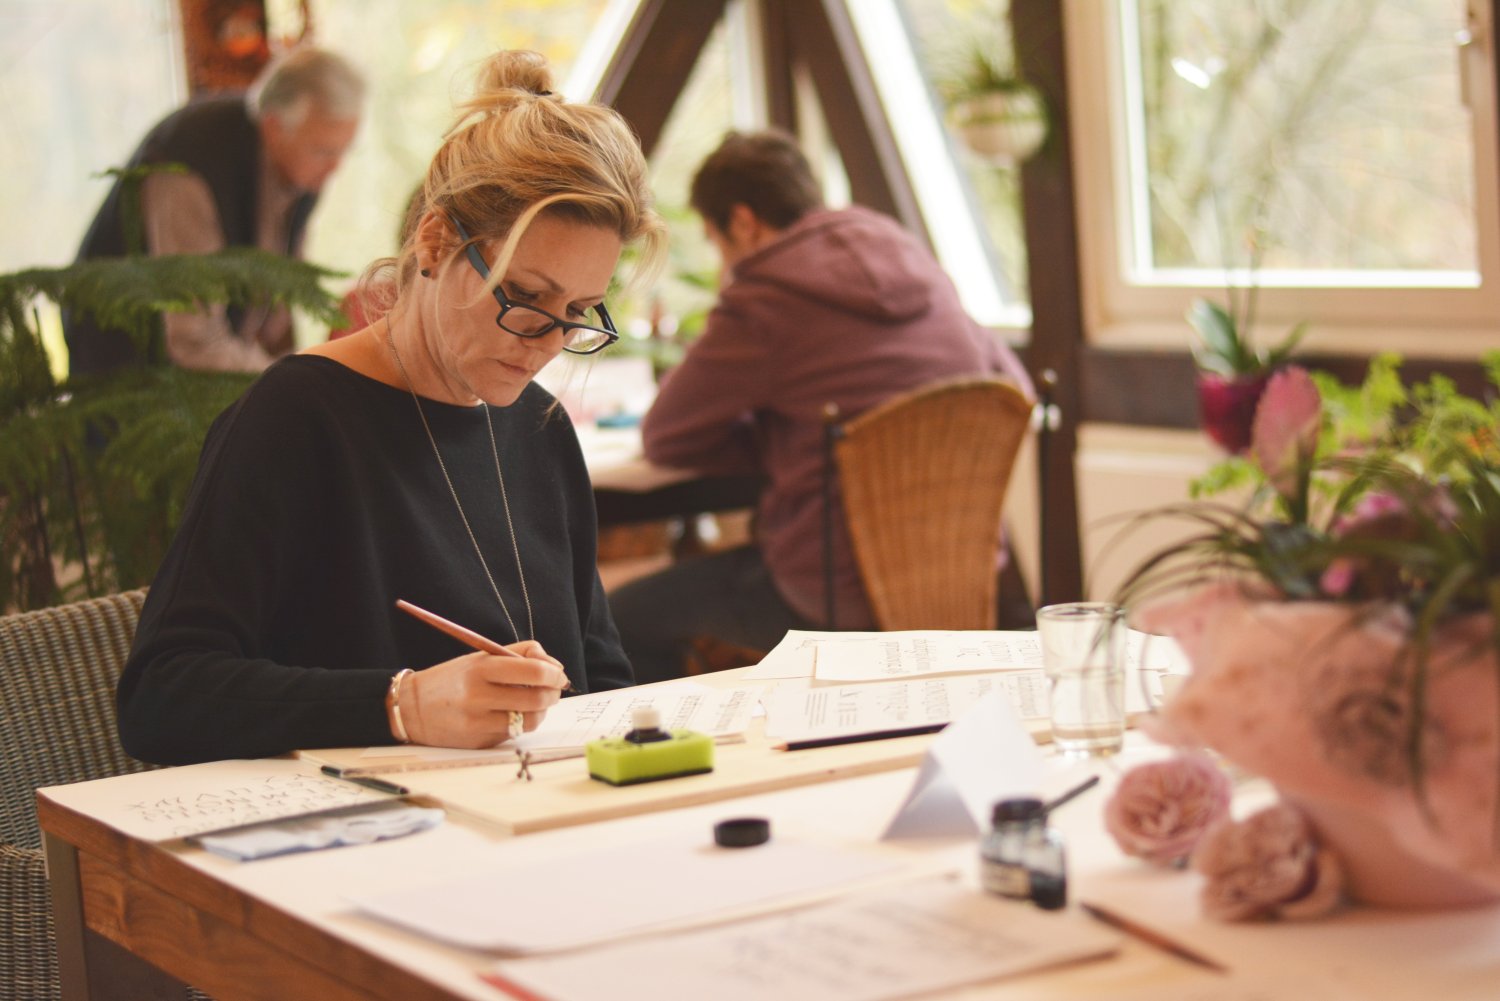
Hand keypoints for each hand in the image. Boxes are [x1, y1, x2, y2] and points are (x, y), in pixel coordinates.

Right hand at [397, 644, 567, 748]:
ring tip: (535, 703)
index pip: (533, 672)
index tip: (558, 675)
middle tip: (553, 690)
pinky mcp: (478, 742)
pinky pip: (514, 734)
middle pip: (536, 699)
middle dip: (553, 694)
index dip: (554, 674)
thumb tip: (555, 667)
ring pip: (530, 720)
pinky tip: (513, 715)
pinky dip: (522, 724)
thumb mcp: (481, 656)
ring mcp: (478, 723)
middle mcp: (478, 696)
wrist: (412, 709)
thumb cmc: (454, 679)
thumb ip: (519, 653)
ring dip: (542, 711)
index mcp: (480, 669)